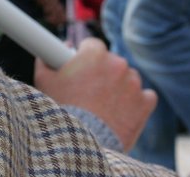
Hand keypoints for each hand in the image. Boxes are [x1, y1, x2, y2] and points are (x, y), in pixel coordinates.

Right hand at [34, 38, 156, 151]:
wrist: (82, 143)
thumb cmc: (61, 110)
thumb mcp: (44, 81)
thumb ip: (47, 60)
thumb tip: (52, 53)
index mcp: (94, 53)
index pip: (92, 45)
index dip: (85, 57)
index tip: (81, 68)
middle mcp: (118, 63)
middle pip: (112, 62)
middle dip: (103, 73)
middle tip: (89, 90)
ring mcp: (134, 83)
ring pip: (129, 79)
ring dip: (120, 88)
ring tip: (104, 106)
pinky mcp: (145, 103)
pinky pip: (145, 97)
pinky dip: (137, 103)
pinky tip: (122, 113)